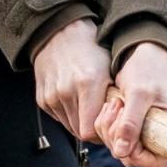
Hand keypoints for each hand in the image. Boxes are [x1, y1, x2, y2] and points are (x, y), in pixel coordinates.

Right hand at [33, 18, 110, 140]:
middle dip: (92, 130)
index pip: (90, 131)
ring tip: (90, 109)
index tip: (109, 126)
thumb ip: (116, 97)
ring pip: (68, 127)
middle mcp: (65, 92)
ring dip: (80, 123)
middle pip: (79, 132)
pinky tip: (76, 101)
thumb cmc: (92, 50)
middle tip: (102, 120)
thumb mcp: (112, 68)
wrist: (61, 33)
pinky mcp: (42, 98)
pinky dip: (68, 115)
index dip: (101, 133)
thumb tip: (124, 124)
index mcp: (87, 84)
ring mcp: (51, 96)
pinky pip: (58, 118)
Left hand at [94, 42, 166, 166]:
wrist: (142, 55)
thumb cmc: (149, 70)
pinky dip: (106, 125)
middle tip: (119, 109)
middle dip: (119, 137)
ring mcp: (145, 135)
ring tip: (116, 104)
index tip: (130, 136)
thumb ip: (131, 123)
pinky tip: (112, 105)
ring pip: (119, 149)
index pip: (157, 165)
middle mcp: (160, 139)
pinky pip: (113, 139)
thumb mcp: (140, 94)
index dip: (139, 157)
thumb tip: (122, 153)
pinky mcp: (131, 129)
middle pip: (133, 159)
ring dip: (110, 129)